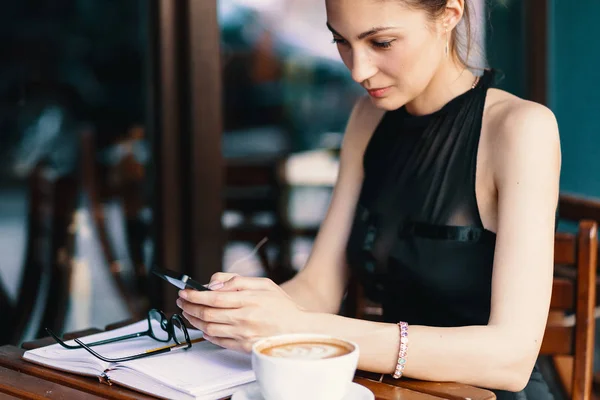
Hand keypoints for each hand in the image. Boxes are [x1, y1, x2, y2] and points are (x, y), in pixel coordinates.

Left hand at [177, 274, 306, 352]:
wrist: (299, 329)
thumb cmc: (282, 306)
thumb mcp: (263, 284)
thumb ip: (237, 281)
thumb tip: (213, 284)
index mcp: (248, 300)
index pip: (213, 297)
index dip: (195, 294)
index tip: (185, 292)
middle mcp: (244, 318)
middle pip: (207, 313)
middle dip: (190, 306)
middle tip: (182, 301)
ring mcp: (243, 334)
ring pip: (209, 328)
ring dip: (194, 320)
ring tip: (188, 313)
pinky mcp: (244, 347)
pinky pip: (218, 341)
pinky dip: (206, 333)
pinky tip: (203, 326)